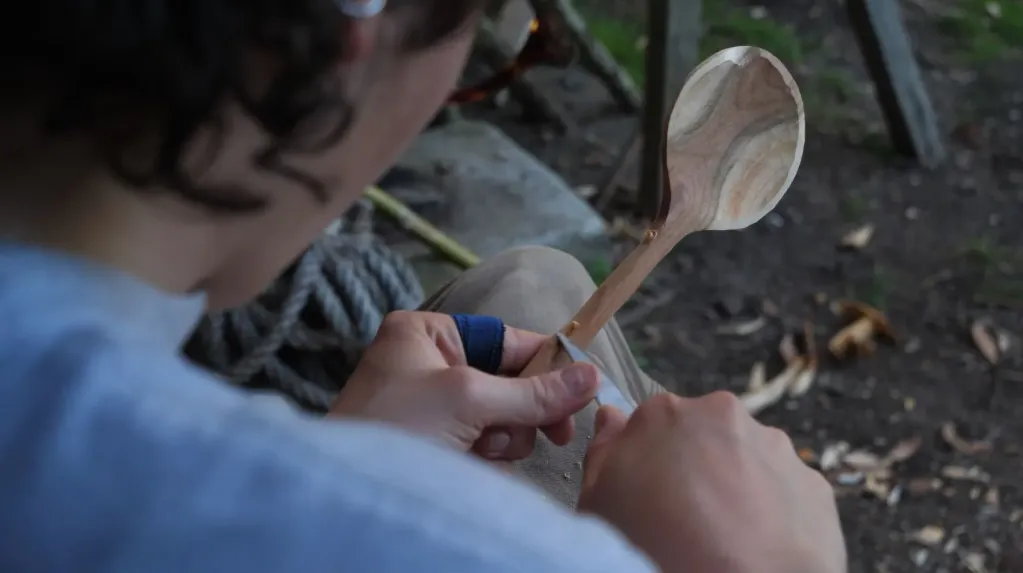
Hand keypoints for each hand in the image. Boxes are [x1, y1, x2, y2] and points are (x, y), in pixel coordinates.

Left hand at [330, 311, 598, 459]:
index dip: (547, 364)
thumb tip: (593, 377)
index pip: (507, 340)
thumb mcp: (469, 401)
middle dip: (518, 413)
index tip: (584, 390)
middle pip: (509, 381)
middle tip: (554, 436)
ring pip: (501, 418)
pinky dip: (486, 460)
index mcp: (428, 334)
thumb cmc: (397, 429)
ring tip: (480, 452)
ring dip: (502, 440)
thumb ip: (533, 392)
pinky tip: (472, 468)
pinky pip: (483, 444)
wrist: (346, 497)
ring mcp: (431, 407)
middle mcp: (429, 364)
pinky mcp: (433, 444)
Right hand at [578, 392, 846, 572]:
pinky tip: (756, 548)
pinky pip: (785, 492)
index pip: (651, 425)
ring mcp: (774, 447)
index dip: (649, 463)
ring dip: (735, 488)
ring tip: (724, 539)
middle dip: (696, 468)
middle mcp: (722, 415)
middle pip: (703, 435)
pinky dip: (772, 514)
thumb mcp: (599, 504)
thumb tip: (613, 418)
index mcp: (664, 413)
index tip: (649, 497)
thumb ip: (603, 450)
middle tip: (686, 520)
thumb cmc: (657, 551)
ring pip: (747, 461)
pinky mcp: (814, 484)